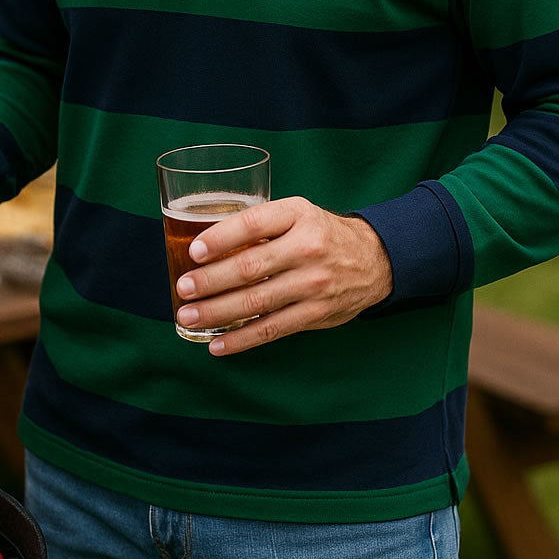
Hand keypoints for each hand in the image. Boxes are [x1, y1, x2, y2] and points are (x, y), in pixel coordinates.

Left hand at [174, 195, 392, 354]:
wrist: (375, 259)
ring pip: (256, 302)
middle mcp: (306, 248)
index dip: (220, 238)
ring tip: (189, 315)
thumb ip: (262, 225)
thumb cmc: (321, 233)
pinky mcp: (314, 314)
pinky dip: (241, 339)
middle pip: (250, 267)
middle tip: (183, 288)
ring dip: (217, 312)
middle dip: (210, 281)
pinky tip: (217, 344)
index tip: (195, 251)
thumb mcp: (297, 214)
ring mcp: (312, 284)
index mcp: (298, 215)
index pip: (252, 224)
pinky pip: (271, 330)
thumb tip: (207, 245)